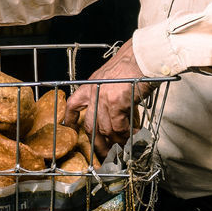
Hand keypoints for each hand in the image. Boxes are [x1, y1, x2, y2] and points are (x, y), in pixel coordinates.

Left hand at [65, 39, 155, 156]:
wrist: (141, 57)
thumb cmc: (131, 64)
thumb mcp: (111, 78)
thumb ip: (108, 95)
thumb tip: (117, 115)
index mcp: (90, 85)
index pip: (73, 104)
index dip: (70, 119)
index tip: (70, 128)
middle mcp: (93, 93)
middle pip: (89, 125)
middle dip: (96, 143)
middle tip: (104, 154)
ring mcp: (104, 98)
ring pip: (106, 129)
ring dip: (116, 141)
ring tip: (124, 147)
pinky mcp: (117, 103)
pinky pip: (120, 127)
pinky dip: (127, 135)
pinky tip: (135, 136)